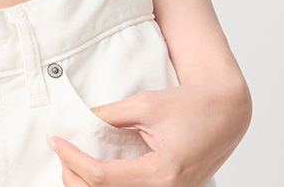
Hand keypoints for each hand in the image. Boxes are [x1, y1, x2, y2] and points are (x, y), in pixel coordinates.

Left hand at [46, 76, 251, 185]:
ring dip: (90, 186)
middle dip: (75, 177)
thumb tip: (80, 121)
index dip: (73, 159)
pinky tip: (95, 173)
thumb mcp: (145, 104)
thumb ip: (110, 115)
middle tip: (60, 152)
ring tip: (73, 161)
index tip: (56, 141)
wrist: (227, 113)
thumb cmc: (192, 106)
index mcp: (161, 174)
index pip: (102, 177)